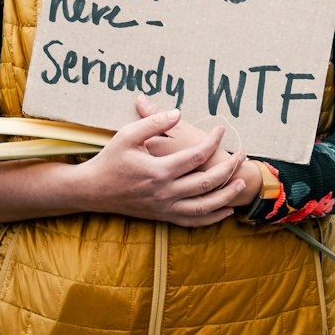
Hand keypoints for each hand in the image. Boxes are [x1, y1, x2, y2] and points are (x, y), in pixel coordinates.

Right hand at [75, 105, 245, 227]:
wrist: (94, 190)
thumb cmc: (111, 159)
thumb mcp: (128, 134)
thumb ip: (153, 122)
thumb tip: (178, 112)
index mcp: (158, 171)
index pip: (196, 156)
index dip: (213, 141)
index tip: (221, 129)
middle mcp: (165, 192)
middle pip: (207, 182)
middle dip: (229, 168)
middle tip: (241, 155)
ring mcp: (165, 207)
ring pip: (205, 206)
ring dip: (227, 195)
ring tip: (241, 182)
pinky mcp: (163, 216)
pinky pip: (193, 221)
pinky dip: (212, 217)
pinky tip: (226, 209)